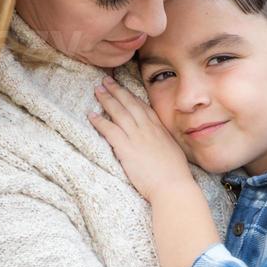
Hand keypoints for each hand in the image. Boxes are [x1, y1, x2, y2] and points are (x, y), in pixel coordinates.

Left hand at [88, 77, 192, 200]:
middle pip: (130, 104)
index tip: (124, 89)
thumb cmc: (175, 173)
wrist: (173, 185)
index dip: (132, 96)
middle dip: (117, 90)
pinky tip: (91, 115)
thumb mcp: (173, 151)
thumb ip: (164, 142)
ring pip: (119, 112)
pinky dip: (99, 122)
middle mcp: (148, 128)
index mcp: (160, 129)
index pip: (143, 107)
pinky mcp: (126, 148)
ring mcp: (137, 137)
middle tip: (106, 81)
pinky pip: (110, 130)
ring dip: (107, 99)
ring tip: (97, 90)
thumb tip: (159, 142)